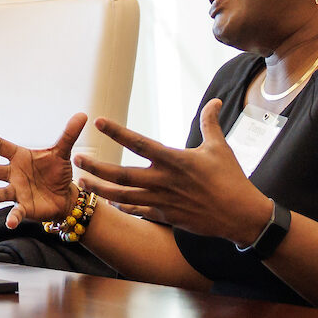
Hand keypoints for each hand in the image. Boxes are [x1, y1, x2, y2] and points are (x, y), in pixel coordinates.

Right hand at [0, 113, 87, 227]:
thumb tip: (82, 115)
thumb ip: (68, 135)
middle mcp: (12, 174)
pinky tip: (10, 222)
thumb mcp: (62, 153)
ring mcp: (16, 191)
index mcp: (18, 157)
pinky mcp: (24, 207)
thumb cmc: (56, 172)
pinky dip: (12, 217)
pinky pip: (16, 211)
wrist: (64, 197)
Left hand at [71, 100, 273, 243]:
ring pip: (123, 196)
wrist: (240, 216)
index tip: (98, 121)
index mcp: (175, 160)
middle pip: (121, 174)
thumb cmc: (231, 179)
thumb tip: (214, 101)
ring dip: (100, 189)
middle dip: (96, 166)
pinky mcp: (165, 216)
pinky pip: (138, 211)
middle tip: (76, 159)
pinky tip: (110, 202)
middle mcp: (164, 181)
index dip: (118, 132)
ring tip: (82, 181)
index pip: (140, 143)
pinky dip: (123, 206)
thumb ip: (210, 123)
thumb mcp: (220, 148)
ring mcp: (162, 201)